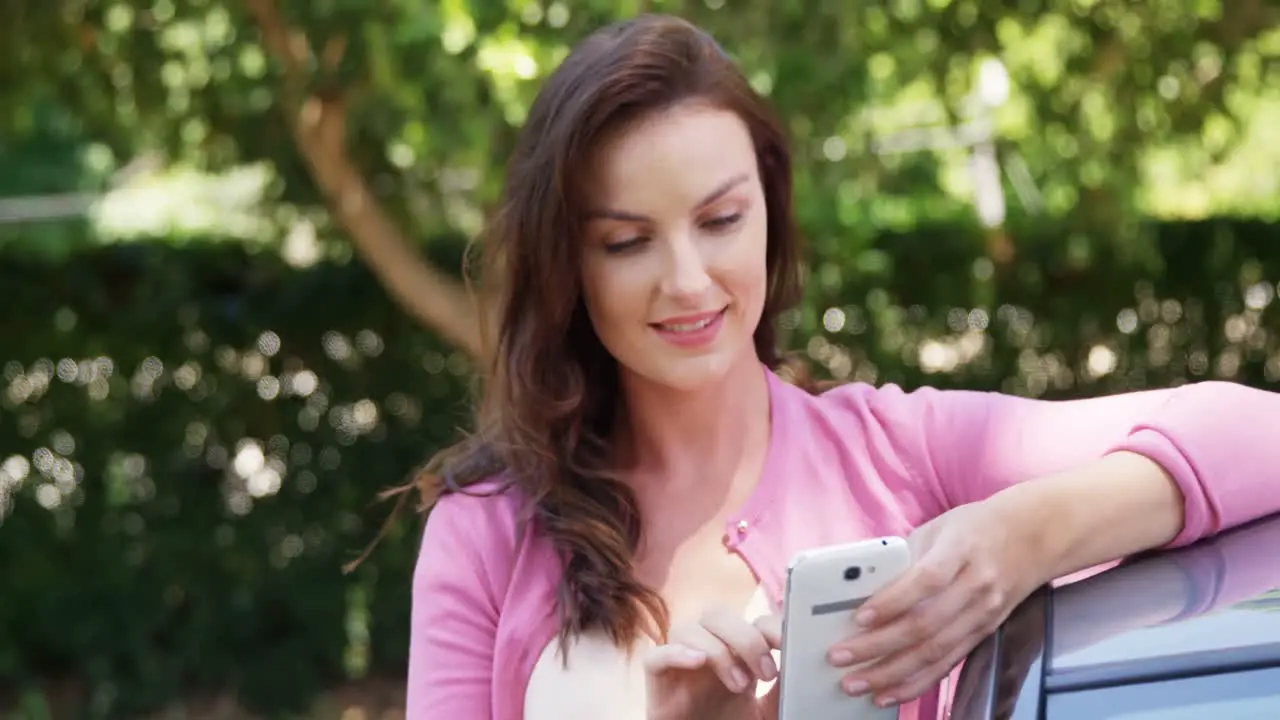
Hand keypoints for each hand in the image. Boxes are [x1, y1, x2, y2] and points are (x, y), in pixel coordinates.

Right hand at [644, 609, 781, 719]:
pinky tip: (697, 663)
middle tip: (767, 673)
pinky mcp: (656, 683)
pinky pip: (654, 656)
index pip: (749, 619)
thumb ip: (782, 690)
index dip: (770, 626)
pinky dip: (674, 654)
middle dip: (746, 637)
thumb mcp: (767, 712)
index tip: (791, 645)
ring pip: (686, 627)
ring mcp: (678, 663)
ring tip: (740, 685)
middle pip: (716, 614)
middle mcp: (704, 648)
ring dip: (717, 650)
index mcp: (733, 651)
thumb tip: (802, 666)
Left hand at [826, 499, 1044, 706]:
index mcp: (960, 550)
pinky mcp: (984, 634)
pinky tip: (889, 692)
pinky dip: (917, 682)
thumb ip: (904, 557)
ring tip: (856, 684)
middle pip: (926, 624)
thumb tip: (859, 586)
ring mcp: (983, 614)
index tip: (859, 617)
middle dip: (878, 646)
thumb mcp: (937, 528)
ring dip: (891, 673)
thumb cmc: (974, 528)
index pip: (927, 579)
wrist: (1032, 537)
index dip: (893, 601)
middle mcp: (975, 586)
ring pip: (935, 651)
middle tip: (840, 657)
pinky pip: (948, 663)